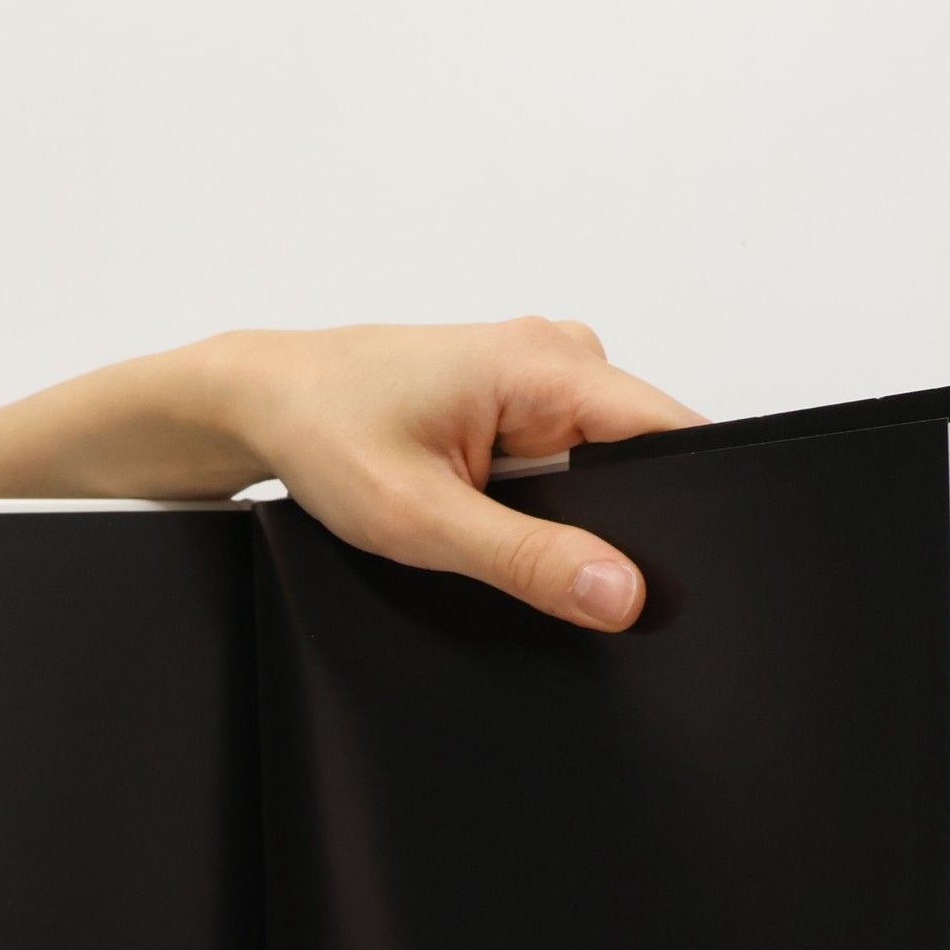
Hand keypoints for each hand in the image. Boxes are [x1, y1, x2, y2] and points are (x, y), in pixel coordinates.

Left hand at [0, 317, 703, 629]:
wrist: (262, 403)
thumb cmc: (324, 433)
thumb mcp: (423, 519)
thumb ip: (528, 559)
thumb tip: (621, 593)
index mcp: (550, 362)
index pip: (674, 435)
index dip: (687, 509)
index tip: (672, 572)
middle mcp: (558, 356)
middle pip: (642, 457)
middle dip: (616, 522)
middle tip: (552, 564)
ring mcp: (540, 379)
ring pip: (602, 466)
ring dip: (570, 514)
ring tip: (498, 527)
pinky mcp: (517, 403)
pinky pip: (565, 462)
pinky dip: (540, 501)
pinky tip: (492, 517)